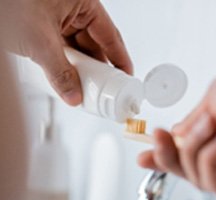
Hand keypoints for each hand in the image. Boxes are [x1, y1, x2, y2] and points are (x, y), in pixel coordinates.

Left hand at [0, 0, 132, 104]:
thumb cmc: (8, 2)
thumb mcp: (39, 41)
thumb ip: (59, 72)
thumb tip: (74, 94)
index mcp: (82, 3)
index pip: (110, 36)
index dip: (120, 59)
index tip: (126, 76)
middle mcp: (73, 10)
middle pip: (95, 45)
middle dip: (99, 69)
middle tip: (105, 89)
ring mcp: (59, 19)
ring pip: (79, 50)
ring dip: (82, 70)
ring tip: (87, 88)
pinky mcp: (46, 28)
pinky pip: (64, 51)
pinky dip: (66, 66)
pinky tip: (69, 78)